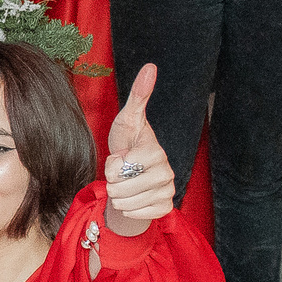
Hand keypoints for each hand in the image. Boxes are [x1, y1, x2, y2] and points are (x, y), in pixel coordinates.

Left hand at [102, 65, 172, 234]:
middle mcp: (167, 172)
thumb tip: (150, 66)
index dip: (113, 164)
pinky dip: (129, 209)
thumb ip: (138, 96)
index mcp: (156, 151)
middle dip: (113, 181)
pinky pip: (136, 215)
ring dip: (118, 196)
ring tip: (125, 184)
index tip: (121, 157)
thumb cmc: (127, 143)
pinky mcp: (165, 208)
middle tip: (121, 173)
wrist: (131, 173)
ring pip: (126, 203)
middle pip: (122, 187)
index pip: (122, 166)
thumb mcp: (127, 119)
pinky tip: (134, 197)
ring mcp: (168, 191)